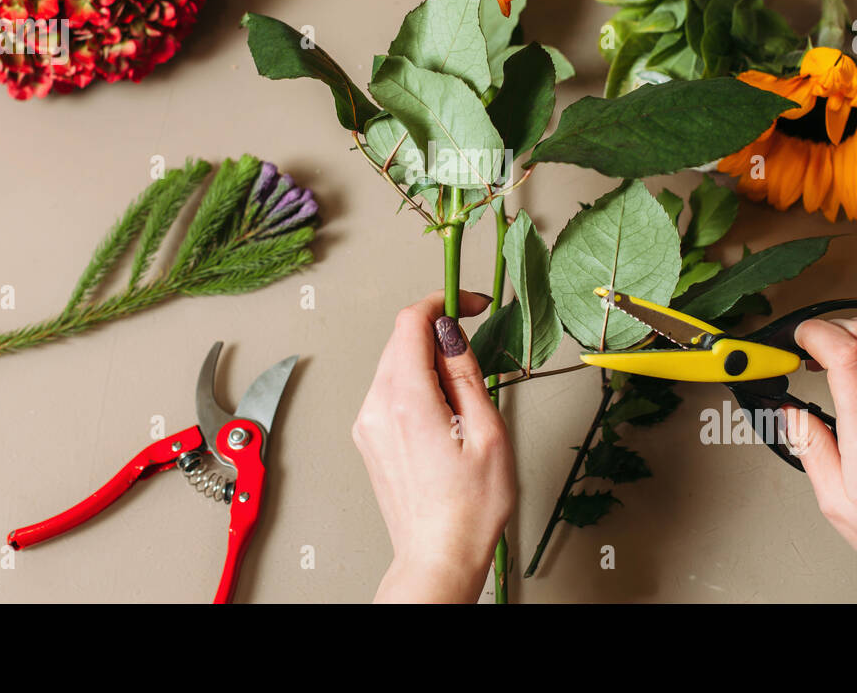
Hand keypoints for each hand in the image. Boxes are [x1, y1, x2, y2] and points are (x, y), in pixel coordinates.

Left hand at [353, 289, 514, 602]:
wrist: (437, 556)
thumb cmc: (468, 509)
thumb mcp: (488, 432)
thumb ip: (466, 372)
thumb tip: (452, 332)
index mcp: (407, 402)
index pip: (411, 321)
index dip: (442, 301)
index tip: (469, 303)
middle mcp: (377, 408)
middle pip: (400, 339)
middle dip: (436, 331)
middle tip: (474, 344)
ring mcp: (367, 423)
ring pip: (394, 363)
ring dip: (427, 360)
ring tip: (463, 396)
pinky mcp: (368, 437)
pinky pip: (389, 390)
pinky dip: (416, 383)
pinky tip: (443, 412)